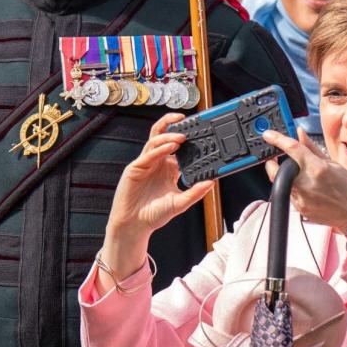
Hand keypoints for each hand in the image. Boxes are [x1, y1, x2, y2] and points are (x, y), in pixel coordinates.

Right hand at [99, 114, 212, 287]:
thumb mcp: (180, 203)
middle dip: (171, 124)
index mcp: (168, 167)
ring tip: (181, 137)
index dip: (186, 136)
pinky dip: (160, 149)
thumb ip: (195, 192)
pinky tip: (170, 147)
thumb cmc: (154, 215)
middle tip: (186, 120)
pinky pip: (148, 154)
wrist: (134, 226)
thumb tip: (212, 182)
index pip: (177, 146)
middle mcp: (157, 162)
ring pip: (155, 141)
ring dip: (168, 136)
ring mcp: (145, 163)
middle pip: (162, 135)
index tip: (199, 130)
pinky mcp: (135, 168)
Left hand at [262, 129, 346, 231]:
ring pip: (282, 183)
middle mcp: (306, 183)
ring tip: (302, 177)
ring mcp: (301, 198)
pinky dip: (295, 189)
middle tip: (276, 159)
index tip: (269, 135)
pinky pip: (290, 195)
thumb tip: (300, 134)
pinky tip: (309, 190)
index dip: (277, 139)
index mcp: (316, 168)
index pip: (292, 148)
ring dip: (286, 177)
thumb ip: (312, 149)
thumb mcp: (333, 164)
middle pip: (276, 170)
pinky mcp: (300, 209)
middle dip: (272, 164)